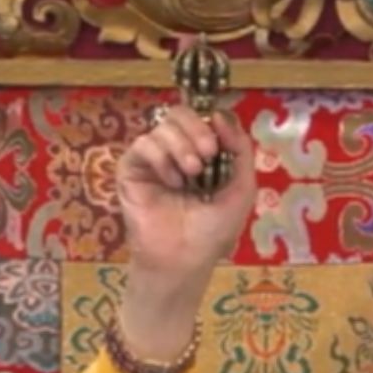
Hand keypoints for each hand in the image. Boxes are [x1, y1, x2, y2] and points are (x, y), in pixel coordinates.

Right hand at [116, 87, 256, 359]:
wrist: (185, 259)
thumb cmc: (213, 230)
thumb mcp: (241, 189)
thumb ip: (241, 152)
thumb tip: (222, 115)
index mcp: (202, 153)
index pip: (202, 117)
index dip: (210, 122)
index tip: (219, 145)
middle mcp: (176, 152)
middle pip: (179, 114)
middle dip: (196, 128)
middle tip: (208, 153)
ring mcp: (152, 160)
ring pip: (162, 126)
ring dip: (181, 146)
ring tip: (192, 174)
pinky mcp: (131, 170)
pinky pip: (143, 144)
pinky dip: (161, 158)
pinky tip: (173, 182)